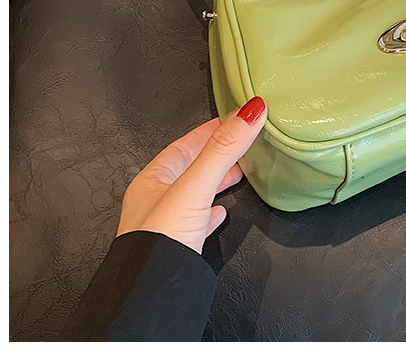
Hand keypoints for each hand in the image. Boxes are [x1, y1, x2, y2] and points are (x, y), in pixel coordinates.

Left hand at [116, 96, 266, 252]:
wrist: (152, 296)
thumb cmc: (159, 242)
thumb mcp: (195, 186)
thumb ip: (223, 149)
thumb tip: (250, 112)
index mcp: (152, 180)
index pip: (185, 144)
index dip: (211, 130)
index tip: (233, 119)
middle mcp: (155, 201)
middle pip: (190, 167)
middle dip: (217, 154)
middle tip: (241, 142)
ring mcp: (166, 225)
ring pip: (195, 193)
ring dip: (216, 181)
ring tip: (238, 173)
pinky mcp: (177, 248)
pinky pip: (196, 222)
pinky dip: (212, 213)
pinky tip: (221, 214)